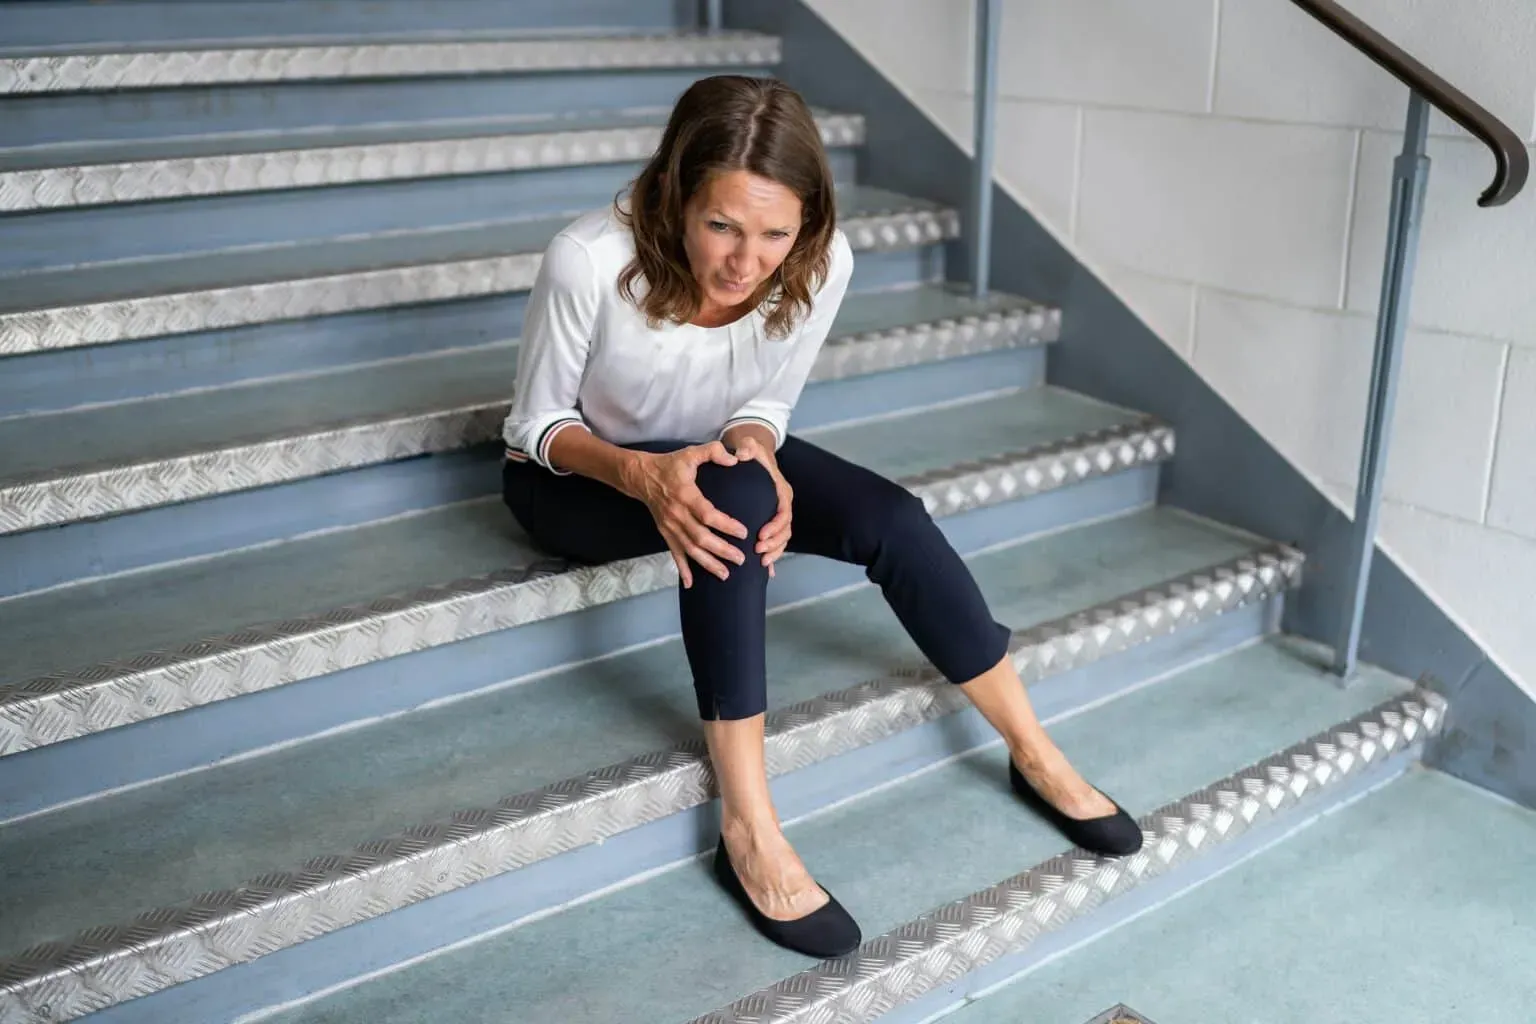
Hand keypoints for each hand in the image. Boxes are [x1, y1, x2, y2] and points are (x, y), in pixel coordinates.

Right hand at [626, 442, 748, 587]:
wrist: (641, 476)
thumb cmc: (670, 464)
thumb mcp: (690, 453)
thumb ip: (713, 452)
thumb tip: (735, 459)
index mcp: (685, 495)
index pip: (707, 514)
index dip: (725, 525)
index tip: (743, 532)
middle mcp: (677, 515)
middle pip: (701, 538)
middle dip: (722, 550)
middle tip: (742, 559)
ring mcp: (670, 526)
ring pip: (690, 550)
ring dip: (708, 564)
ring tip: (726, 575)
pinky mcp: (665, 533)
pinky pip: (674, 554)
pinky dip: (682, 570)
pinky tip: (691, 584)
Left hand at [731, 436, 791, 577]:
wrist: (752, 456)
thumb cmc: (750, 453)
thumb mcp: (749, 446)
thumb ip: (747, 448)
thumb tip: (741, 454)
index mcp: (781, 490)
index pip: (783, 511)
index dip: (775, 526)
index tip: (761, 535)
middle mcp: (782, 504)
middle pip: (785, 530)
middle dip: (774, 544)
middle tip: (758, 552)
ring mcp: (778, 514)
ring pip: (782, 539)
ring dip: (774, 552)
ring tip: (761, 563)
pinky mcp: (770, 522)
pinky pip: (775, 542)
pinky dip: (772, 555)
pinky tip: (765, 571)